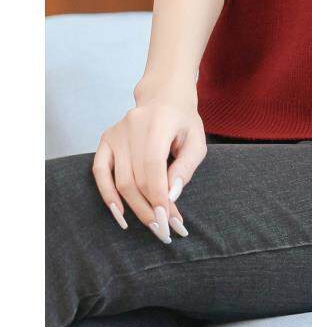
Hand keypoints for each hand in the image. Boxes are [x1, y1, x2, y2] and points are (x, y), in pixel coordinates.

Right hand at [91, 80, 206, 243]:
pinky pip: (100, 172)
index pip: (153, 166)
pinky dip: (108, 195)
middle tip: (164, 230)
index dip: (158, 197)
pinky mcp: (106, 139)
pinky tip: (120, 215)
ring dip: (135, 208)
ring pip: (121, 180)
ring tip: (151, 226)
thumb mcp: (196, 141)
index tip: (168, 221)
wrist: (164, 97)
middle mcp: (132, 125)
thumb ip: (186, 167)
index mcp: (158, 122)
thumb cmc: (183, 121)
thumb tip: (170, 196)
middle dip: (150, 208)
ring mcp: (116, 132)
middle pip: (136, 178)